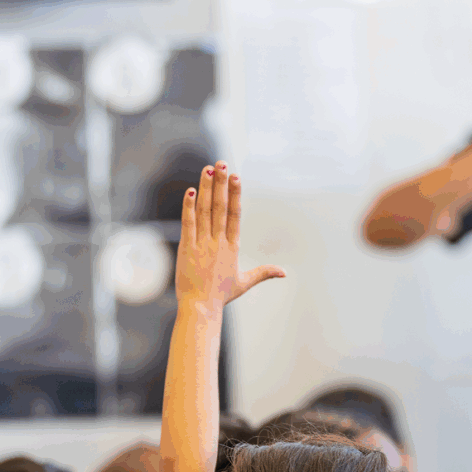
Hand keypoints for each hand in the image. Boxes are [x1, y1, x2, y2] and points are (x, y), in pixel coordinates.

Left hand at [175, 163, 284, 307]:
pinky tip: (190, 191)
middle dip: (221, 183)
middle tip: (221, 163)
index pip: (235, 215)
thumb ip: (264, 273)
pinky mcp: (187, 248)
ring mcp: (203, 244)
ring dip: (206, 188)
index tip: (236, 176)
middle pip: (221, 207)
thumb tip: (284, 273)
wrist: (201, 308)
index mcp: (233, 247)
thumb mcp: (245, 282)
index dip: (235, 194)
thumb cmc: (222, 296)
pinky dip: (189, 207)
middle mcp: (219, 242)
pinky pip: (189, 224)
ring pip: (205, 211)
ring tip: (207, 169)